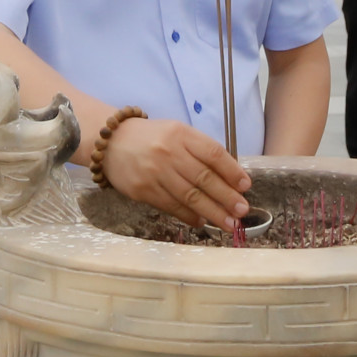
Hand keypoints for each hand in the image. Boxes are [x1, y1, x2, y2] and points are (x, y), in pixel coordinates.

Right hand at [102, 117, 251, 229]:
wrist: (110, 143)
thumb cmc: (152, 138)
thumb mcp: (177, 133)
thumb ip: (200, 151)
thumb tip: (229, 178)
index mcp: (181, 134)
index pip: (213, 153)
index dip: (232, 171)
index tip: (245, 186)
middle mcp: (169, 153)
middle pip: (204, 178)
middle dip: (227, 196)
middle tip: (242, 211)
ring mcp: (155, 173)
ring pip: (190, 196)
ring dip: (212, 212)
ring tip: (229, 223)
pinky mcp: (143, 190)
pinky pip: (172, 206)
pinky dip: (189, 216)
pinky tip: (202, 221)